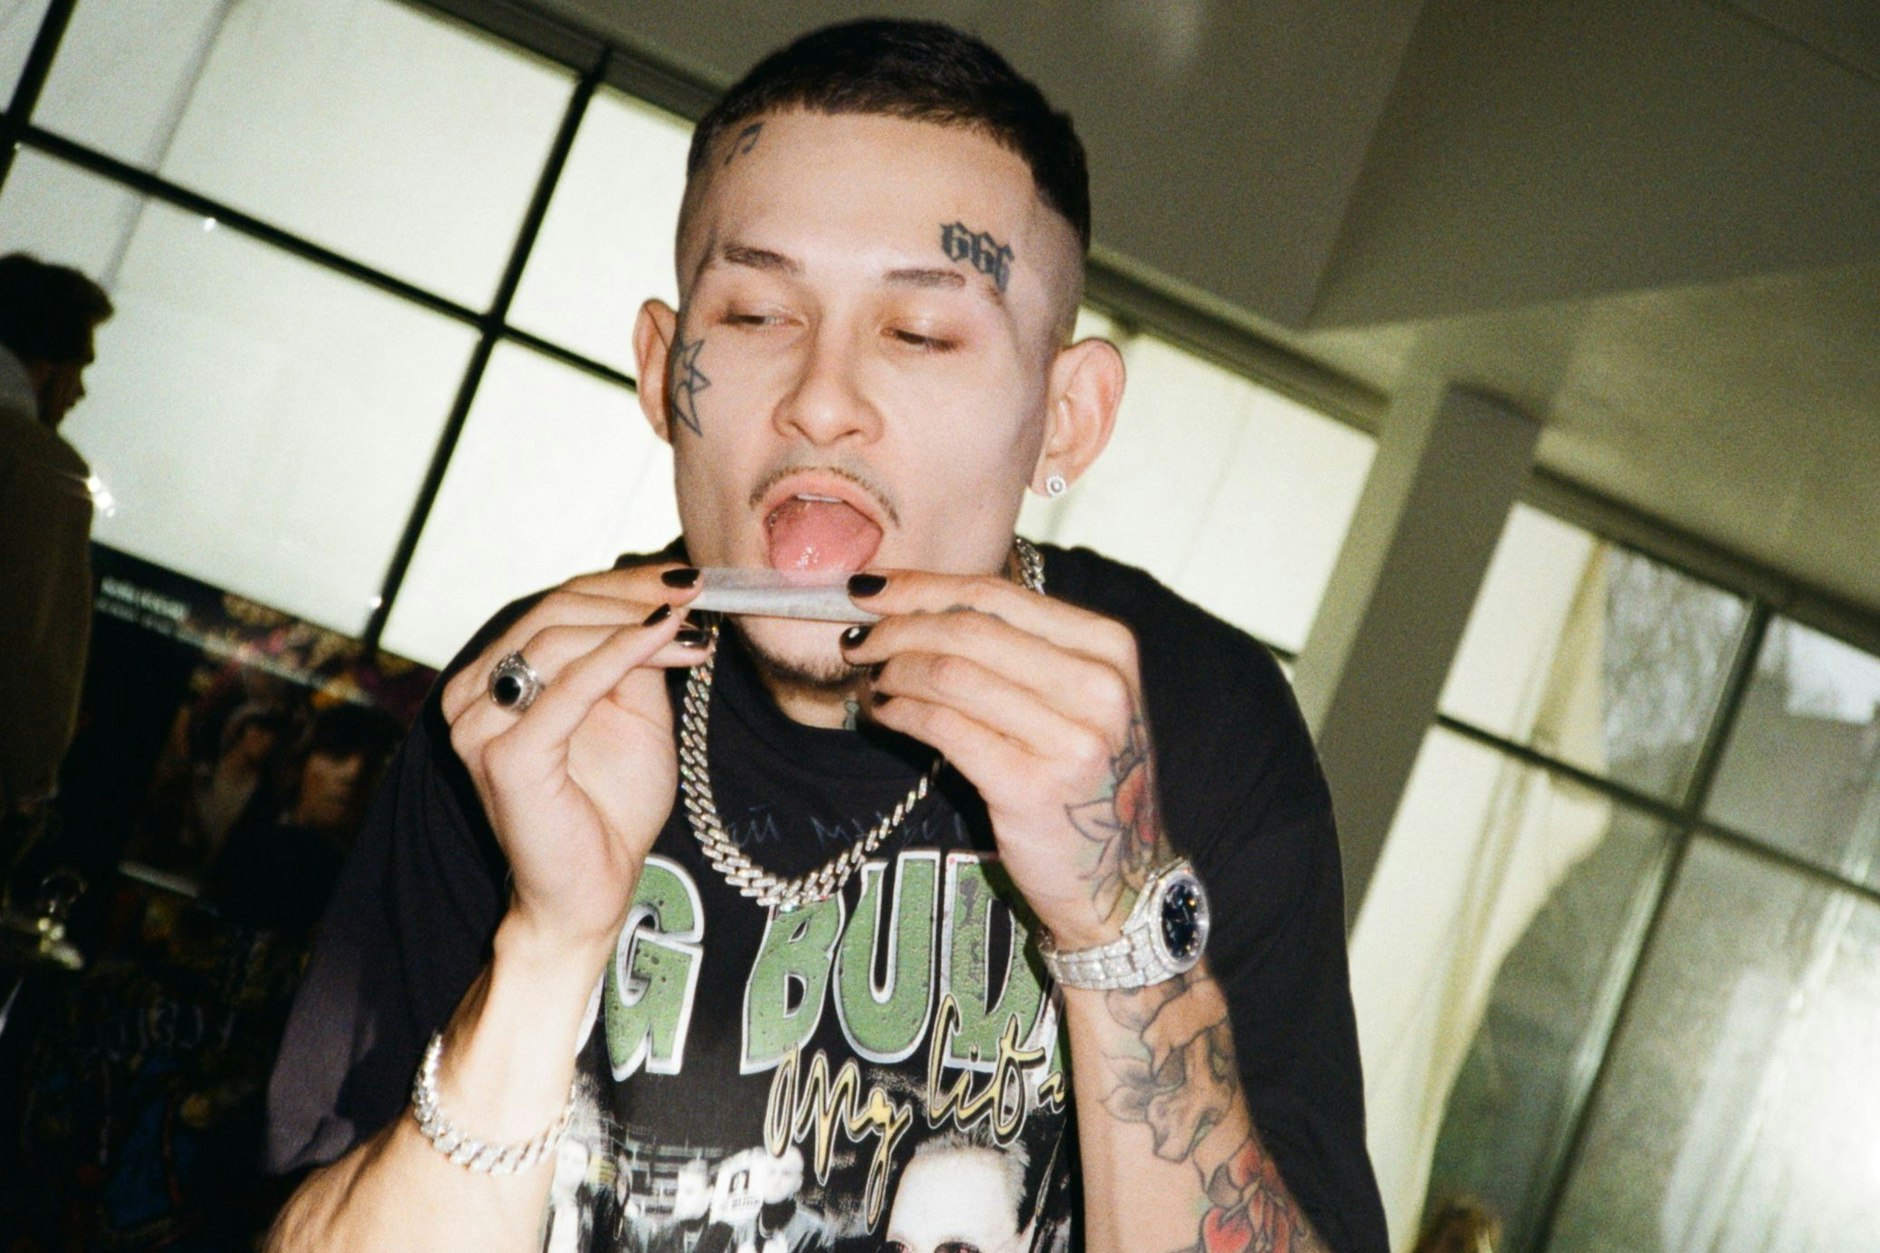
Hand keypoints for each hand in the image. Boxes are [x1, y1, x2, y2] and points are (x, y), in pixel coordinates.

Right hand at [439, 565, 704, 950]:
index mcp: (493, 677)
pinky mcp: (502, 754)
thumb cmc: (610, 807)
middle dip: (632, 595)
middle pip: (554, 609)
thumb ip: (633, 657)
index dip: (623, 583)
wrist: (593, 890)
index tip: (686, 579)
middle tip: (696, 593)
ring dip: (634, 622)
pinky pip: (569, 685)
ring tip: (693, 624)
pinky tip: (667, 639)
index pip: (557, 603)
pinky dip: (622, 652)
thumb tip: (663, 600)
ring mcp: (478, 723)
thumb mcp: (633, 713)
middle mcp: (472, 693)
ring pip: (557, 636)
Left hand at [837, 570, 1167, 947]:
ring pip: (950, 675)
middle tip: (859, 641)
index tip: (870, 591)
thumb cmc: (1086, 779)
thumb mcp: (1081, 699)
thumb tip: (920, 602)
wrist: (1121, 878)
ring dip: (894, 671)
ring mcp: (1070, 738)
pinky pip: (943, 728)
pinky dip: (900, 712)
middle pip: (969, 629)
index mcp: (1109, 648)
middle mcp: (1098, 687)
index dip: (923, 588)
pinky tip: (884, 713)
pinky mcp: (1031, 786)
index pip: (997, 595)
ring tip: (872, 679)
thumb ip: (1022, 649)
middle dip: (898, 628)